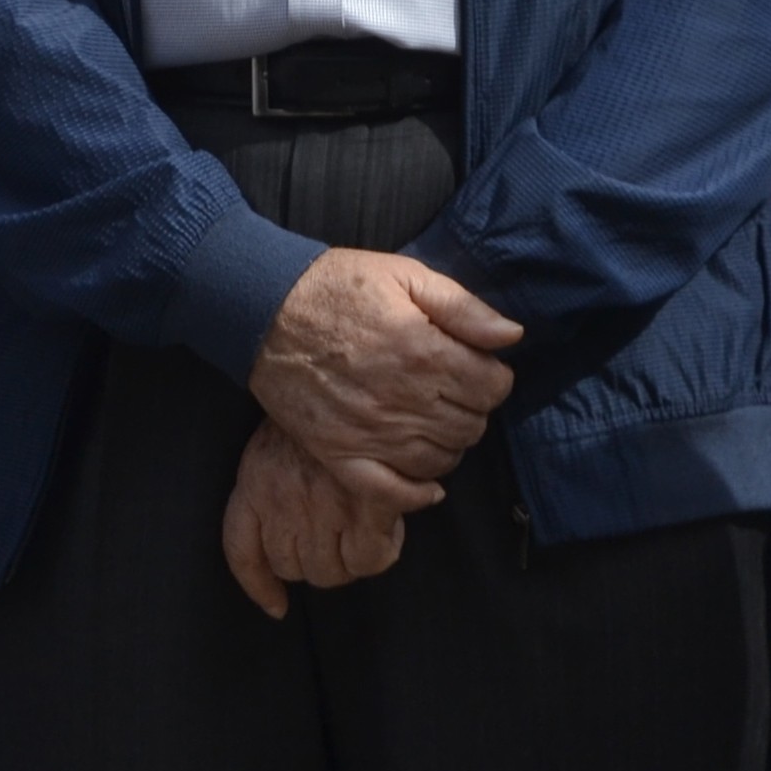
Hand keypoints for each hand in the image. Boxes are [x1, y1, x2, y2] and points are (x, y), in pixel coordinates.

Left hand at [222, 417, 411, 615]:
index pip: (241, 552)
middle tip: (338, 537)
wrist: (343, 372)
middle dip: (316, 561)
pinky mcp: (364, 507)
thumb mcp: (272, 442)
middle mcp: (281, 503)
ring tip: (361, 530)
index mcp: (255, 485)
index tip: (276, 606)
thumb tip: (283, 552)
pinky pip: (368, 560)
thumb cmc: (312, 411)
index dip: (258, 586)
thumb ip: (269, 487)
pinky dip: (378, 554)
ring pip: (331, 572)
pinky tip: (385, 534)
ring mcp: (321, 508)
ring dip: (348, 561)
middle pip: (293, 568)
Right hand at [246, 247, 517, 499]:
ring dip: (447, 444)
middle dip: (469, 408)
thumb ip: (462, 306)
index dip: (489, 375)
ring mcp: (371, 433)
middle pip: (472, 426)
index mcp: (425, 353)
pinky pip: (392, 493)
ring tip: (429, 420)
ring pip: (441, 460)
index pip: (494, 388)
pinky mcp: (339, 453)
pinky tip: (426, 485)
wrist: (259, 307)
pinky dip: (416, 494)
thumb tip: (511, 336)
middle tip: (446, 390)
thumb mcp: (402, 275)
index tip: (470, 365)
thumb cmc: (333, 286)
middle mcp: (404, 400)